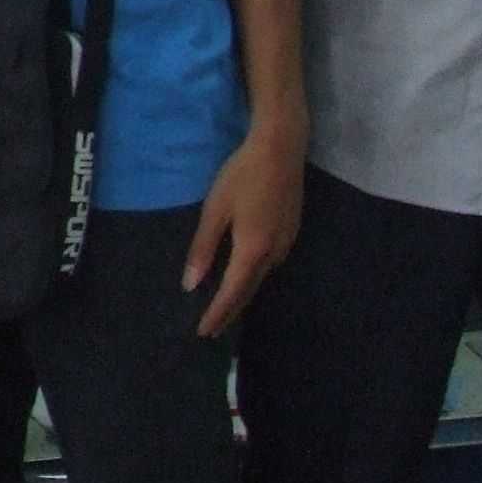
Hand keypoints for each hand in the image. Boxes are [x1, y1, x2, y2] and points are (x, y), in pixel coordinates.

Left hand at [183, 120, 304, 338]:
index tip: (203, 332)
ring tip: (223, 307)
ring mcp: (287, 244)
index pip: (232, 293)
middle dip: (229, 311)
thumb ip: (203, 249)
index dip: (217, 314)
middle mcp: (274, 254)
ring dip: (242, 294)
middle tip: (211, 329)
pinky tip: (242, 276)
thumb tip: (191, 284)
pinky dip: (252, 276)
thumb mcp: (215, 210)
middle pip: (249, 291)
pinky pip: (269, 264)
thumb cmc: (242, 176)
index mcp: (253, 250)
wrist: (281, 150)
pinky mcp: (291, 233)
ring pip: (261, 278)